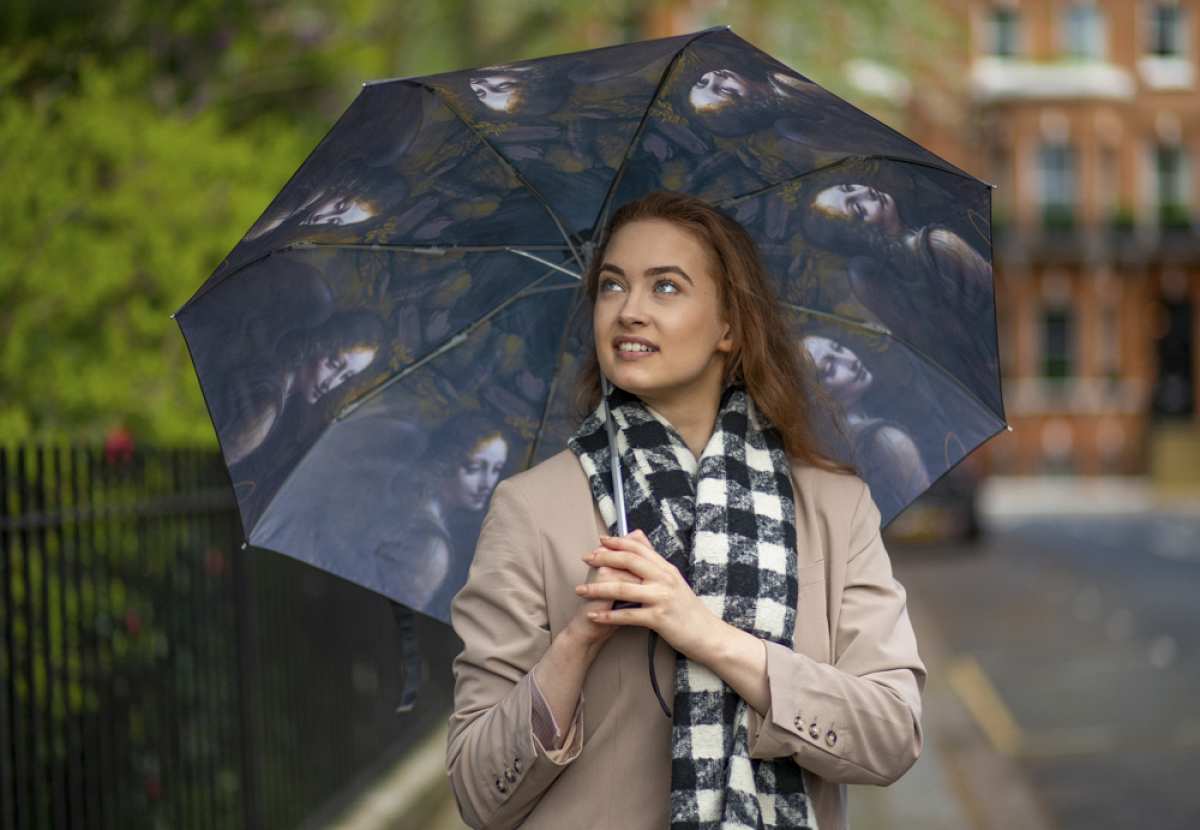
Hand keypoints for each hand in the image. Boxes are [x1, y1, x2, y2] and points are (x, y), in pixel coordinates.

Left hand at [574, 529, 718, 660]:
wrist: (708, 635)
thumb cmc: (689, 611)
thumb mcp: (675, 582)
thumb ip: (657, 565)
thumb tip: (642, 544)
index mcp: (667, 569)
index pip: (640, 548)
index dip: (618, 542)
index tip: (601, 540)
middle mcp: (664, 579)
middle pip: (629, 561)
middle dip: (604, 558)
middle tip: (586, 559)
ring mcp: (661, 598)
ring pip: (623, 588)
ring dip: (598, 589)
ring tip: (580, 590)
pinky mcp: (659, 618)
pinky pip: (628, 615)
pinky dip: (608, 616)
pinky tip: (593, 616)